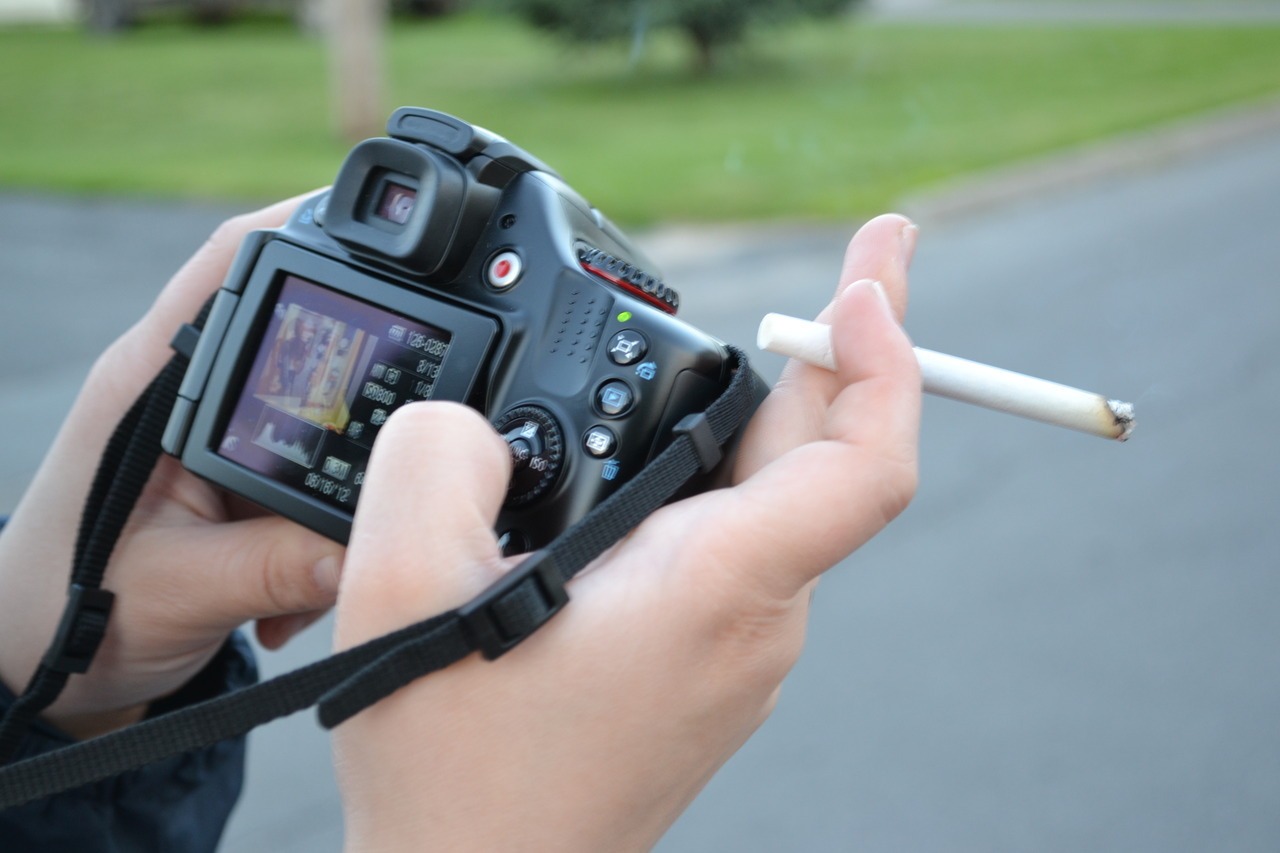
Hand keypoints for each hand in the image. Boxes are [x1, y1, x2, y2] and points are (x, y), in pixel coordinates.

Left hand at [0, 196, 344, 738]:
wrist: (42, 667)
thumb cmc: (71, 614)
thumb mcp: (180, 591)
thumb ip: (276, 569)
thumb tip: (372, 550)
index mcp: (151, 384)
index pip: (230, 267)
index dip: (304, 226)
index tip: (383, 228)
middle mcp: (181, 392)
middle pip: (294, 329)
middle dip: (358, 373)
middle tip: (420, 408)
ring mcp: (210, 432)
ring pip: (311, 412)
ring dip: (340, 480)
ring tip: (317, 564)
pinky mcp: (233, 475)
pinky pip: (307, 470)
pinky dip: (325, 524)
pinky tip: (302, 589)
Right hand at [332, 214, 920, 850]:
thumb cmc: (455, 774)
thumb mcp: (402, 589)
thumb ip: (438, 457)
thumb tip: (482, 420)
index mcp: (713, 587)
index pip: (868, 462)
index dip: (886, 354)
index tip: (869, 276)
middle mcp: (753, 621)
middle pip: (825, 464)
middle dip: (839, 351)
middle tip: (856, 262)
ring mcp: (740, 653)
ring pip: (778, 508)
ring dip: (772, 421)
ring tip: (750, 348)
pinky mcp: (708, 670)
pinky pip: (741, 550)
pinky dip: (724, 483)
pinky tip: (662, 465)